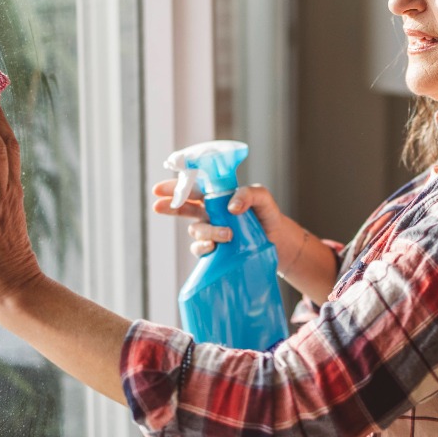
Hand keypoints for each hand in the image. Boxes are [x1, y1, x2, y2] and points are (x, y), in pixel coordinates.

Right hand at [151, 181, 289, 257]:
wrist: (280, 242)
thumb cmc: (268, 215)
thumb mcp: (262, 198)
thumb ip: (249, 194)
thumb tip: (230, 207)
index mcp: (218, 196)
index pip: (193, 187)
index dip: (176, 187)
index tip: (159, 189)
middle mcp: (211, 212)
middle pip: (184, 207)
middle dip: (169, 206)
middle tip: (157, 205)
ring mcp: (212, 231)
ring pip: (196, 229)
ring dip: (207, 231)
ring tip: (227, 235)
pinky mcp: (215, 250)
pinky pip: (200, 248)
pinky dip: (203, 247)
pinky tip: (213, 247)